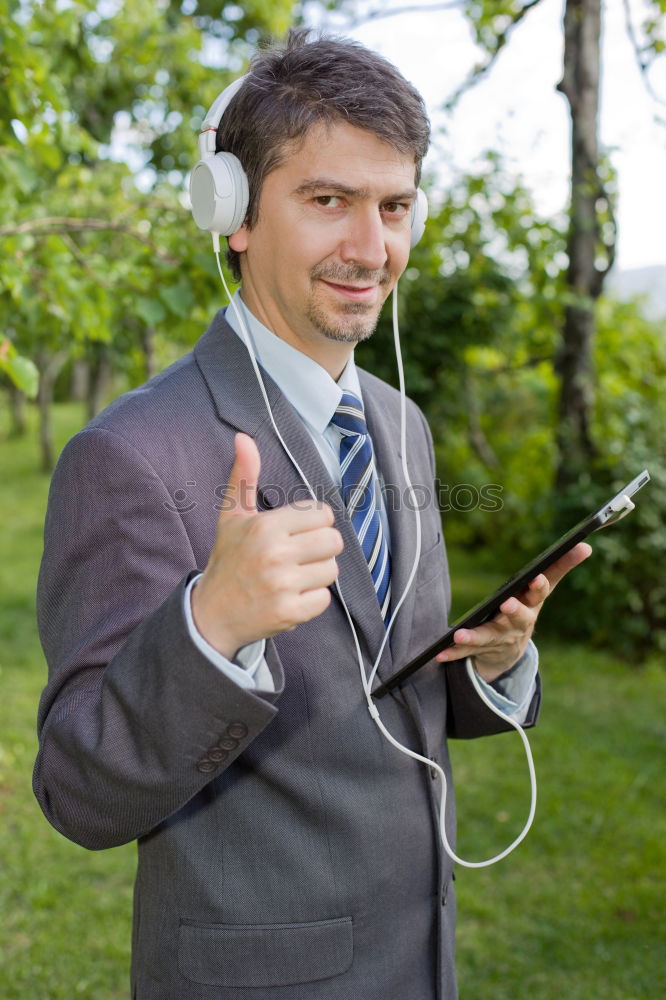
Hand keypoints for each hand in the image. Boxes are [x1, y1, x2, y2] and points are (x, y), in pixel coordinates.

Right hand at [191, 432, 343, 657]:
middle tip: (297, 556)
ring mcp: (283, 585)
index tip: (294, 534)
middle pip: (334, 541)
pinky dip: (311, 600)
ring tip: (292, 576)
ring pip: (332, 570)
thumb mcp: (231, 517)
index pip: (323, 514)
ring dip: (316, 574)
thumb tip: (243, 438)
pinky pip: (324, 599)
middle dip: (319, 548)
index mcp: (266, 526)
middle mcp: (275, 554)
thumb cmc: (227, 560)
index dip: (313, 523)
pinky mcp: (290, 612)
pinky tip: (290, 596)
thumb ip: (243, 477)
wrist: (211, 614)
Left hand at [434, 542, 592, 682]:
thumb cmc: (526, 608)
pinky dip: (453, 653)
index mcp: (531, 606)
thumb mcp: (541, 589)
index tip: (537, 577)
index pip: (539, 594)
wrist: (510, 652)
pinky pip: (464, 652)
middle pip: (517, 618)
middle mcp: (516, 625)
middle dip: (514, 611)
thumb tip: (586, 545)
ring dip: (474, 636)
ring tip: (459, 634)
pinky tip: (439, 653)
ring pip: (487, 637)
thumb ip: (560, 567)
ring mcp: (498, 639)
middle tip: (508, 603)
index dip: (539, 586)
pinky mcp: (479, 650)